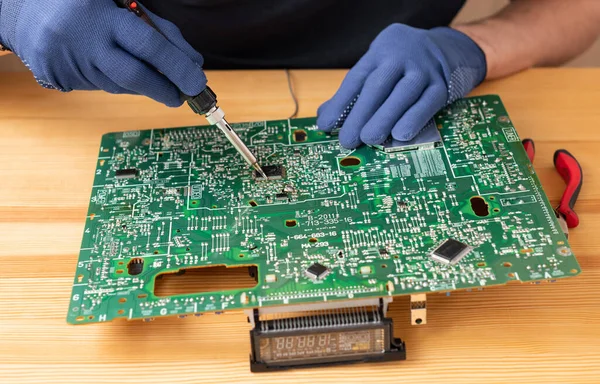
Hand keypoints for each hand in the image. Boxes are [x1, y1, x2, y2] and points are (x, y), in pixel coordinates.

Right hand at [0, 0, 204, 105]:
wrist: (22, 8)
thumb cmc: (83, 2)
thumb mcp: (122, 2)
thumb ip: (159, 29)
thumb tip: (192, 61)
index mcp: (102, 17)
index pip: (148, 46)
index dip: (176, 67)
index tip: (196, 82)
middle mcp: (85, 43)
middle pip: (134, 77)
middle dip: (164, 90)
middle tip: (182, 96)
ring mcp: (70, 63)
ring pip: (119, 86)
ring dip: (142, 85)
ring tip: (148, 73)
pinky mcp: (61, 78)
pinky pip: (102, 87)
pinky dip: (118, 82)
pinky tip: (116, 67)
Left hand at [317, 24, 486, 147]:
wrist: (448, 48)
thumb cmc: (403, 65)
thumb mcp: (378, 67)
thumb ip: (354, 92)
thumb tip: (325, 118)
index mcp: (379, 52)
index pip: (357, 78)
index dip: (340, 103)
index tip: (326, 125)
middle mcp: (401, 56)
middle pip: (378, 86)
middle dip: (360, 115)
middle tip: (348, 140)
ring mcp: (424, 70)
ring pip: (403, 94)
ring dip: (385, 119)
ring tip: (369, 140)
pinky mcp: (443, 85)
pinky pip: (428, 104)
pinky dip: (414, 120)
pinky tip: (400, 135)